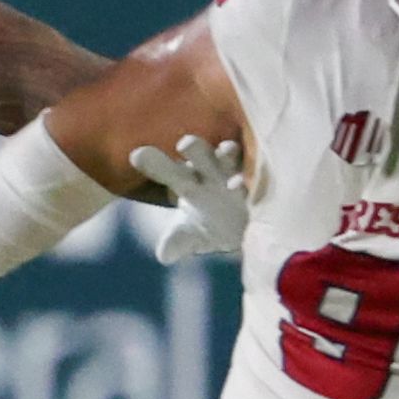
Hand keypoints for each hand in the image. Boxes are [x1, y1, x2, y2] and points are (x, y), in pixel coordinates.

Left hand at [131, 135, 246, 263]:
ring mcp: (238, 174)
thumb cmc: (210, 227)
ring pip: (231, 157)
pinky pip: (258, 173)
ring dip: (227, 153)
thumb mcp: (191, 237)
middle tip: (184, 143)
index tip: (137, 155)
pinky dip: (253, 175)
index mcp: (188, 181)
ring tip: (224, 149)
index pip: (169, 171)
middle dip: (194, 147)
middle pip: (199, 154)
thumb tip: (165, 255)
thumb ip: (176, 242)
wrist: (246, 234)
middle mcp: (211, 171)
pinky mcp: (261, 182)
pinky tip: (247, 180)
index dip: (155, 164)